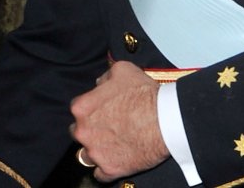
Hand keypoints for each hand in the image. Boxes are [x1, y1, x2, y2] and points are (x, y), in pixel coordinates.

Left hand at [70, 61, 168, 180]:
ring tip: (116, 143)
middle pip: (79, 132)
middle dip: (91, 129)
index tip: (105, 108)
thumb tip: (100, 83)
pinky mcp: (109, 169)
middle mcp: (83, 132)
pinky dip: (108, 167)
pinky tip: (119, 158)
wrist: (165, 119)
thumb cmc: (145, 95)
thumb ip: (105, 76)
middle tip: (111, 125)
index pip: (78, 108)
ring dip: (98, 150)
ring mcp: (95, 153)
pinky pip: (101, 173)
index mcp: (82, 108)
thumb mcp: (124, 70)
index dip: (93, 108)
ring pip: (87, 155)